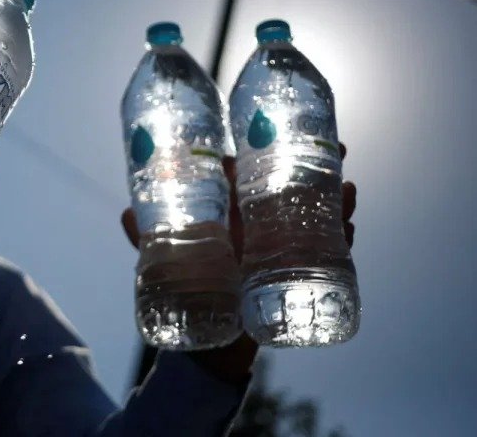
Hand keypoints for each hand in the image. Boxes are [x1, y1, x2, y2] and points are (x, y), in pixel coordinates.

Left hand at [120, 145, 357, 383]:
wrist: (208, 346)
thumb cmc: (189, 295)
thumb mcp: (167, 263)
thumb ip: (146, 240)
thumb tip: (124, 212)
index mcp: (231, 216)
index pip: (251, 174)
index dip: (268, 151)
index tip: (282, 131)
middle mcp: (259, 227)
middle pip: (293, 189)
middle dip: (319, 167)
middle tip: (340, 148)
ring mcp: (281, 250)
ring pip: (315, 217)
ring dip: (336, 201)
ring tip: (349, 189)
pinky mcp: (296, 276)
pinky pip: (326, 255)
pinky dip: (342, 241)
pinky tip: (351, 229)